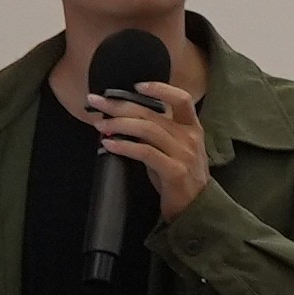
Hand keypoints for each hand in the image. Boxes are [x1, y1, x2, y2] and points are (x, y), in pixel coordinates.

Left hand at [72, 66, 216, 222]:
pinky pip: (145, 153)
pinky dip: (124, 147)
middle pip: (152, 113)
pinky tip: (109, 145)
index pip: (182, 99)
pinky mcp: (174, 171)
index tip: (136, 86)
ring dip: (119, 125)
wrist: (197, 209)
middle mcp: (190, 137)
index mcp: (193, 128)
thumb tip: (124, 120)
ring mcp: (184, 154)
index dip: (160, 89)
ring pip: (147, 130)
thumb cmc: (180, 178)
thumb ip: (157, 134)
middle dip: (120, 105)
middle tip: (96, 101)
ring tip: (100, 125)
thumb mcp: (173, 150)